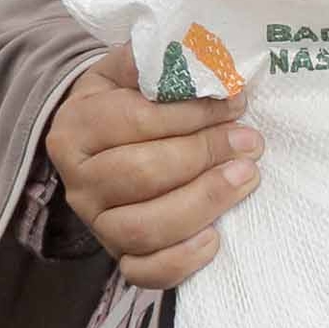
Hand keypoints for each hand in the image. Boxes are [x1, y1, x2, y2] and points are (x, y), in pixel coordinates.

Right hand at [47, 44, 256, 288]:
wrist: (102, 146)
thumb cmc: (128, 103)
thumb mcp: (132, 71)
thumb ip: (158, 60)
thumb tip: (200, 54)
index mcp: (77, 127)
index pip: (134, 122)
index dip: (192, 114)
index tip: (237, 103)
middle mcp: (79, 180)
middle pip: (142, 174)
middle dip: (205, 155)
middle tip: (251, 142)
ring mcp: (98, 222)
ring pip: (145, 227)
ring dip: (204, 201)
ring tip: (247, 177)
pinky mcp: (120, 256)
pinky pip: (144, 272)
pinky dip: (182, 260)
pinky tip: (216, 237)